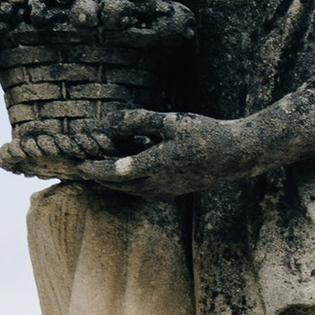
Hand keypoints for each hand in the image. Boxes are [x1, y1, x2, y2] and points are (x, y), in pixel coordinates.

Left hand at [46, 110, 256, 195]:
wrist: (237, 155)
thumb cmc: (204, 133)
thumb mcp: (170, 121)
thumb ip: (136, 121)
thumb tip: (107, 123)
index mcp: (154, 165)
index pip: (112, 171)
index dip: (92, 166)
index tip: (78, 159)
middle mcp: (156, 184)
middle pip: (115, 184)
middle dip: (97, 173)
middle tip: (82, 159)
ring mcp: (164, 191)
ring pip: (127, 189)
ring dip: (111, 178)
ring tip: (100, 162)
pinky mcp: (171, 193)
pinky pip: (140, 190)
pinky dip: (127, 181)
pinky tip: (127, 166)